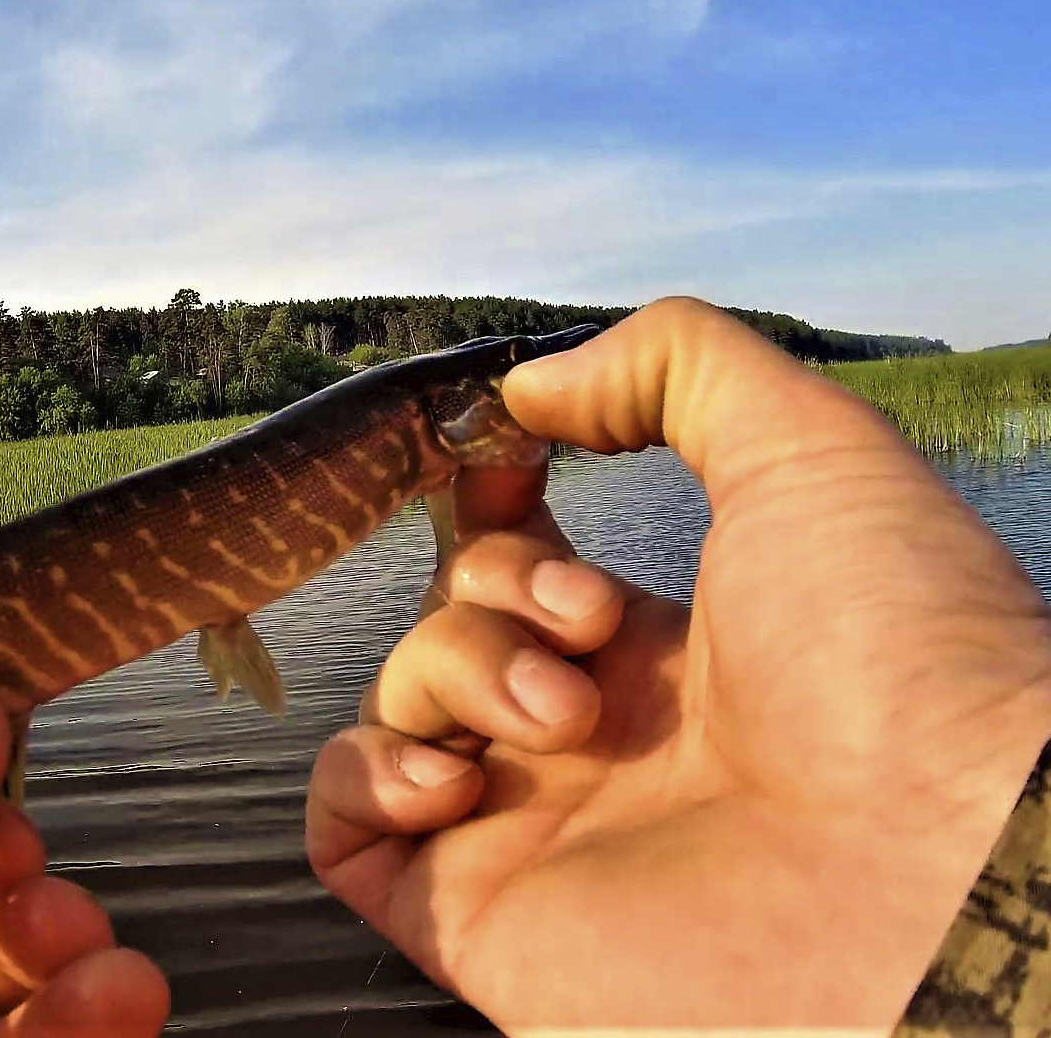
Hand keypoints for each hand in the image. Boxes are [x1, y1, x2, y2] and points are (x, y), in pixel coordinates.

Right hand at [306, 297, 1050, 1030]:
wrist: (934, 874)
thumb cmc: (902, 663)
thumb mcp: (813, 451)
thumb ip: (676, 367)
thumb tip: (530, 383)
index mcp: (669, 652)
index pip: (525, 566)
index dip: (497, 504)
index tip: (509, 465)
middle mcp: (591, 741)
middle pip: (455, 619)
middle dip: (499, 588)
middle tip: (593, 625)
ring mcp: (527, 827)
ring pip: (398, 707)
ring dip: (450, 670)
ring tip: (560, 718)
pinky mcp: (469, 909)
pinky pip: (342, 827)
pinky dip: (365, 773)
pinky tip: (454, 773)